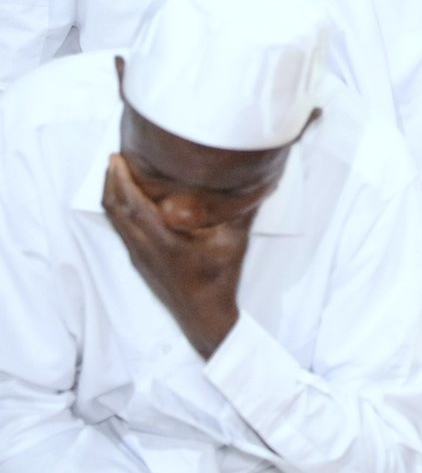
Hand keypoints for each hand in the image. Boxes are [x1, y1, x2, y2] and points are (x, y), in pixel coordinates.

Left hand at [101, 154, 246, 357]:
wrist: (204, 316)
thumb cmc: (219, 280)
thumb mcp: (235, 242)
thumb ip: (242, 210)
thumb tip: (260, 182)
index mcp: (164, 241)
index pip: (132, 205)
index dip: (121, 179)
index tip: (118, 157)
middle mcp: (144, 248)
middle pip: (114, 209)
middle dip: (111, 181)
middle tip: (115, 157)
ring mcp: (138, 256)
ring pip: (115, 220)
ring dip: (113, 194)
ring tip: (119, 173)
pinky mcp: (139, 260)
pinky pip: (122, 229)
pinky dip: (120, 209)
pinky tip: (132, 200)